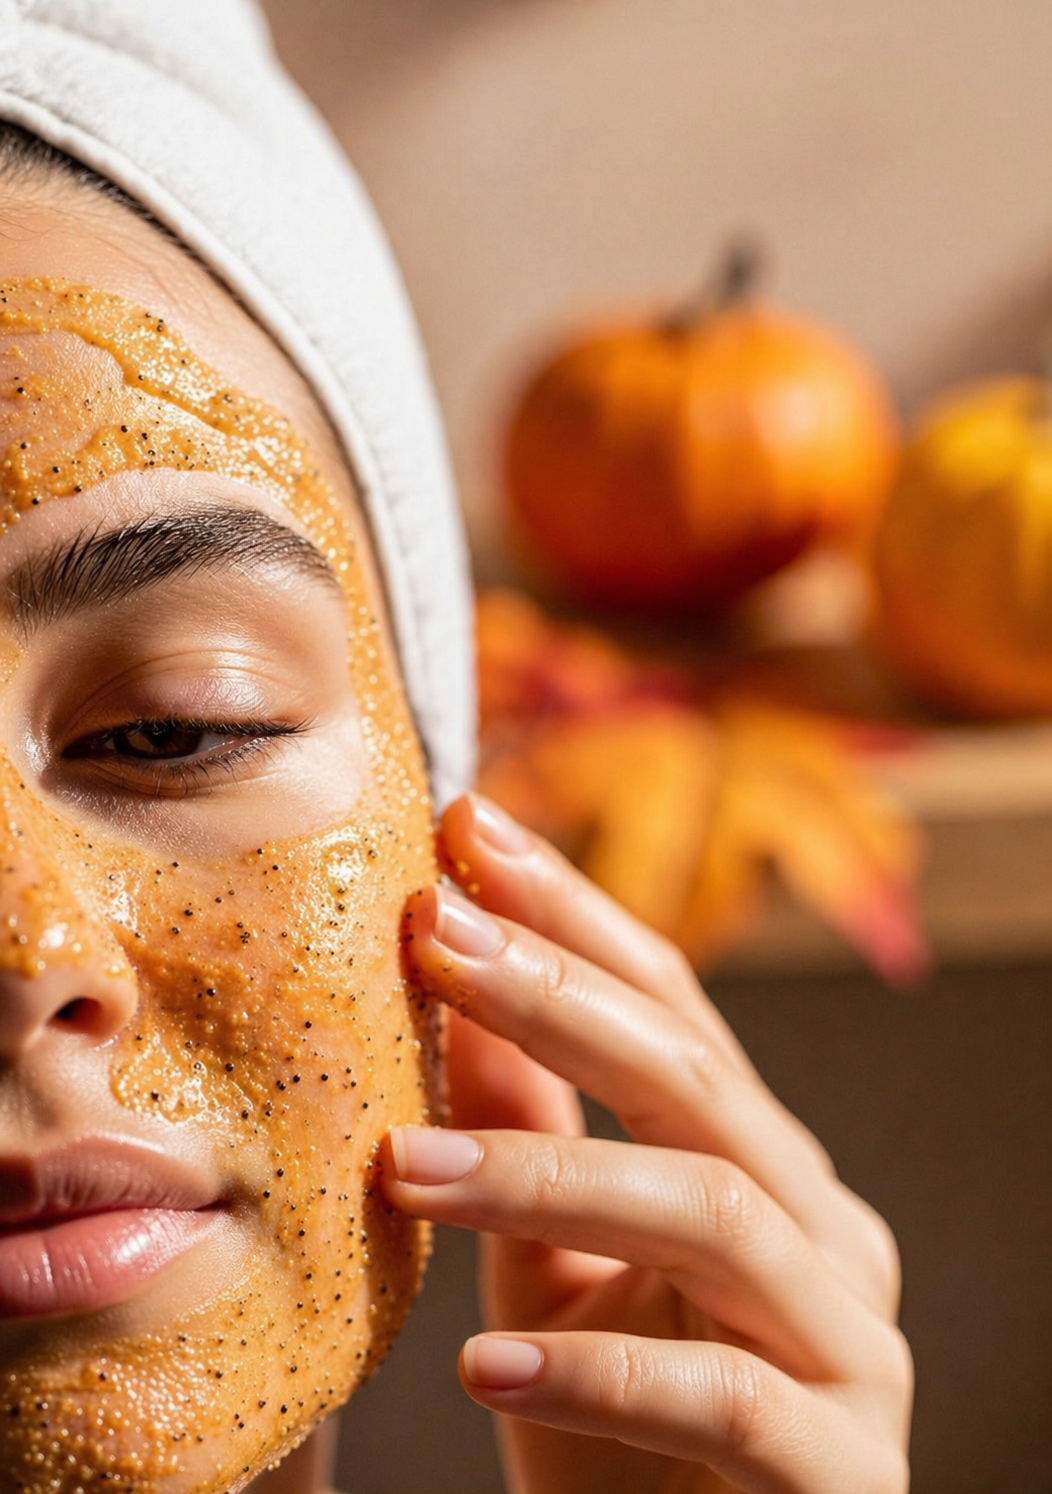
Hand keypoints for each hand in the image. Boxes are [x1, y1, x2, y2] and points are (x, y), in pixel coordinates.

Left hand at [381, 794, 911, 1493]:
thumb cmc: (615, 1443)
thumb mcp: (552, 1270)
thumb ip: (526, 1137)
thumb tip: (454, 994)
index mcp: (764, 1168)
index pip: (676, 1007)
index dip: (575, 912)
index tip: (469, 829)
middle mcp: (826, 1231)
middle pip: (695, 1075)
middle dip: (555, 991)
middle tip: (431, 930)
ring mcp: (853, 1346)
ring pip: (711, 1210)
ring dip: (549, 1173)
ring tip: (407, 1167)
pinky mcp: (845, 1472)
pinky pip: (726, 1395)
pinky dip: (602, 1365)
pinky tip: (488, 1361)